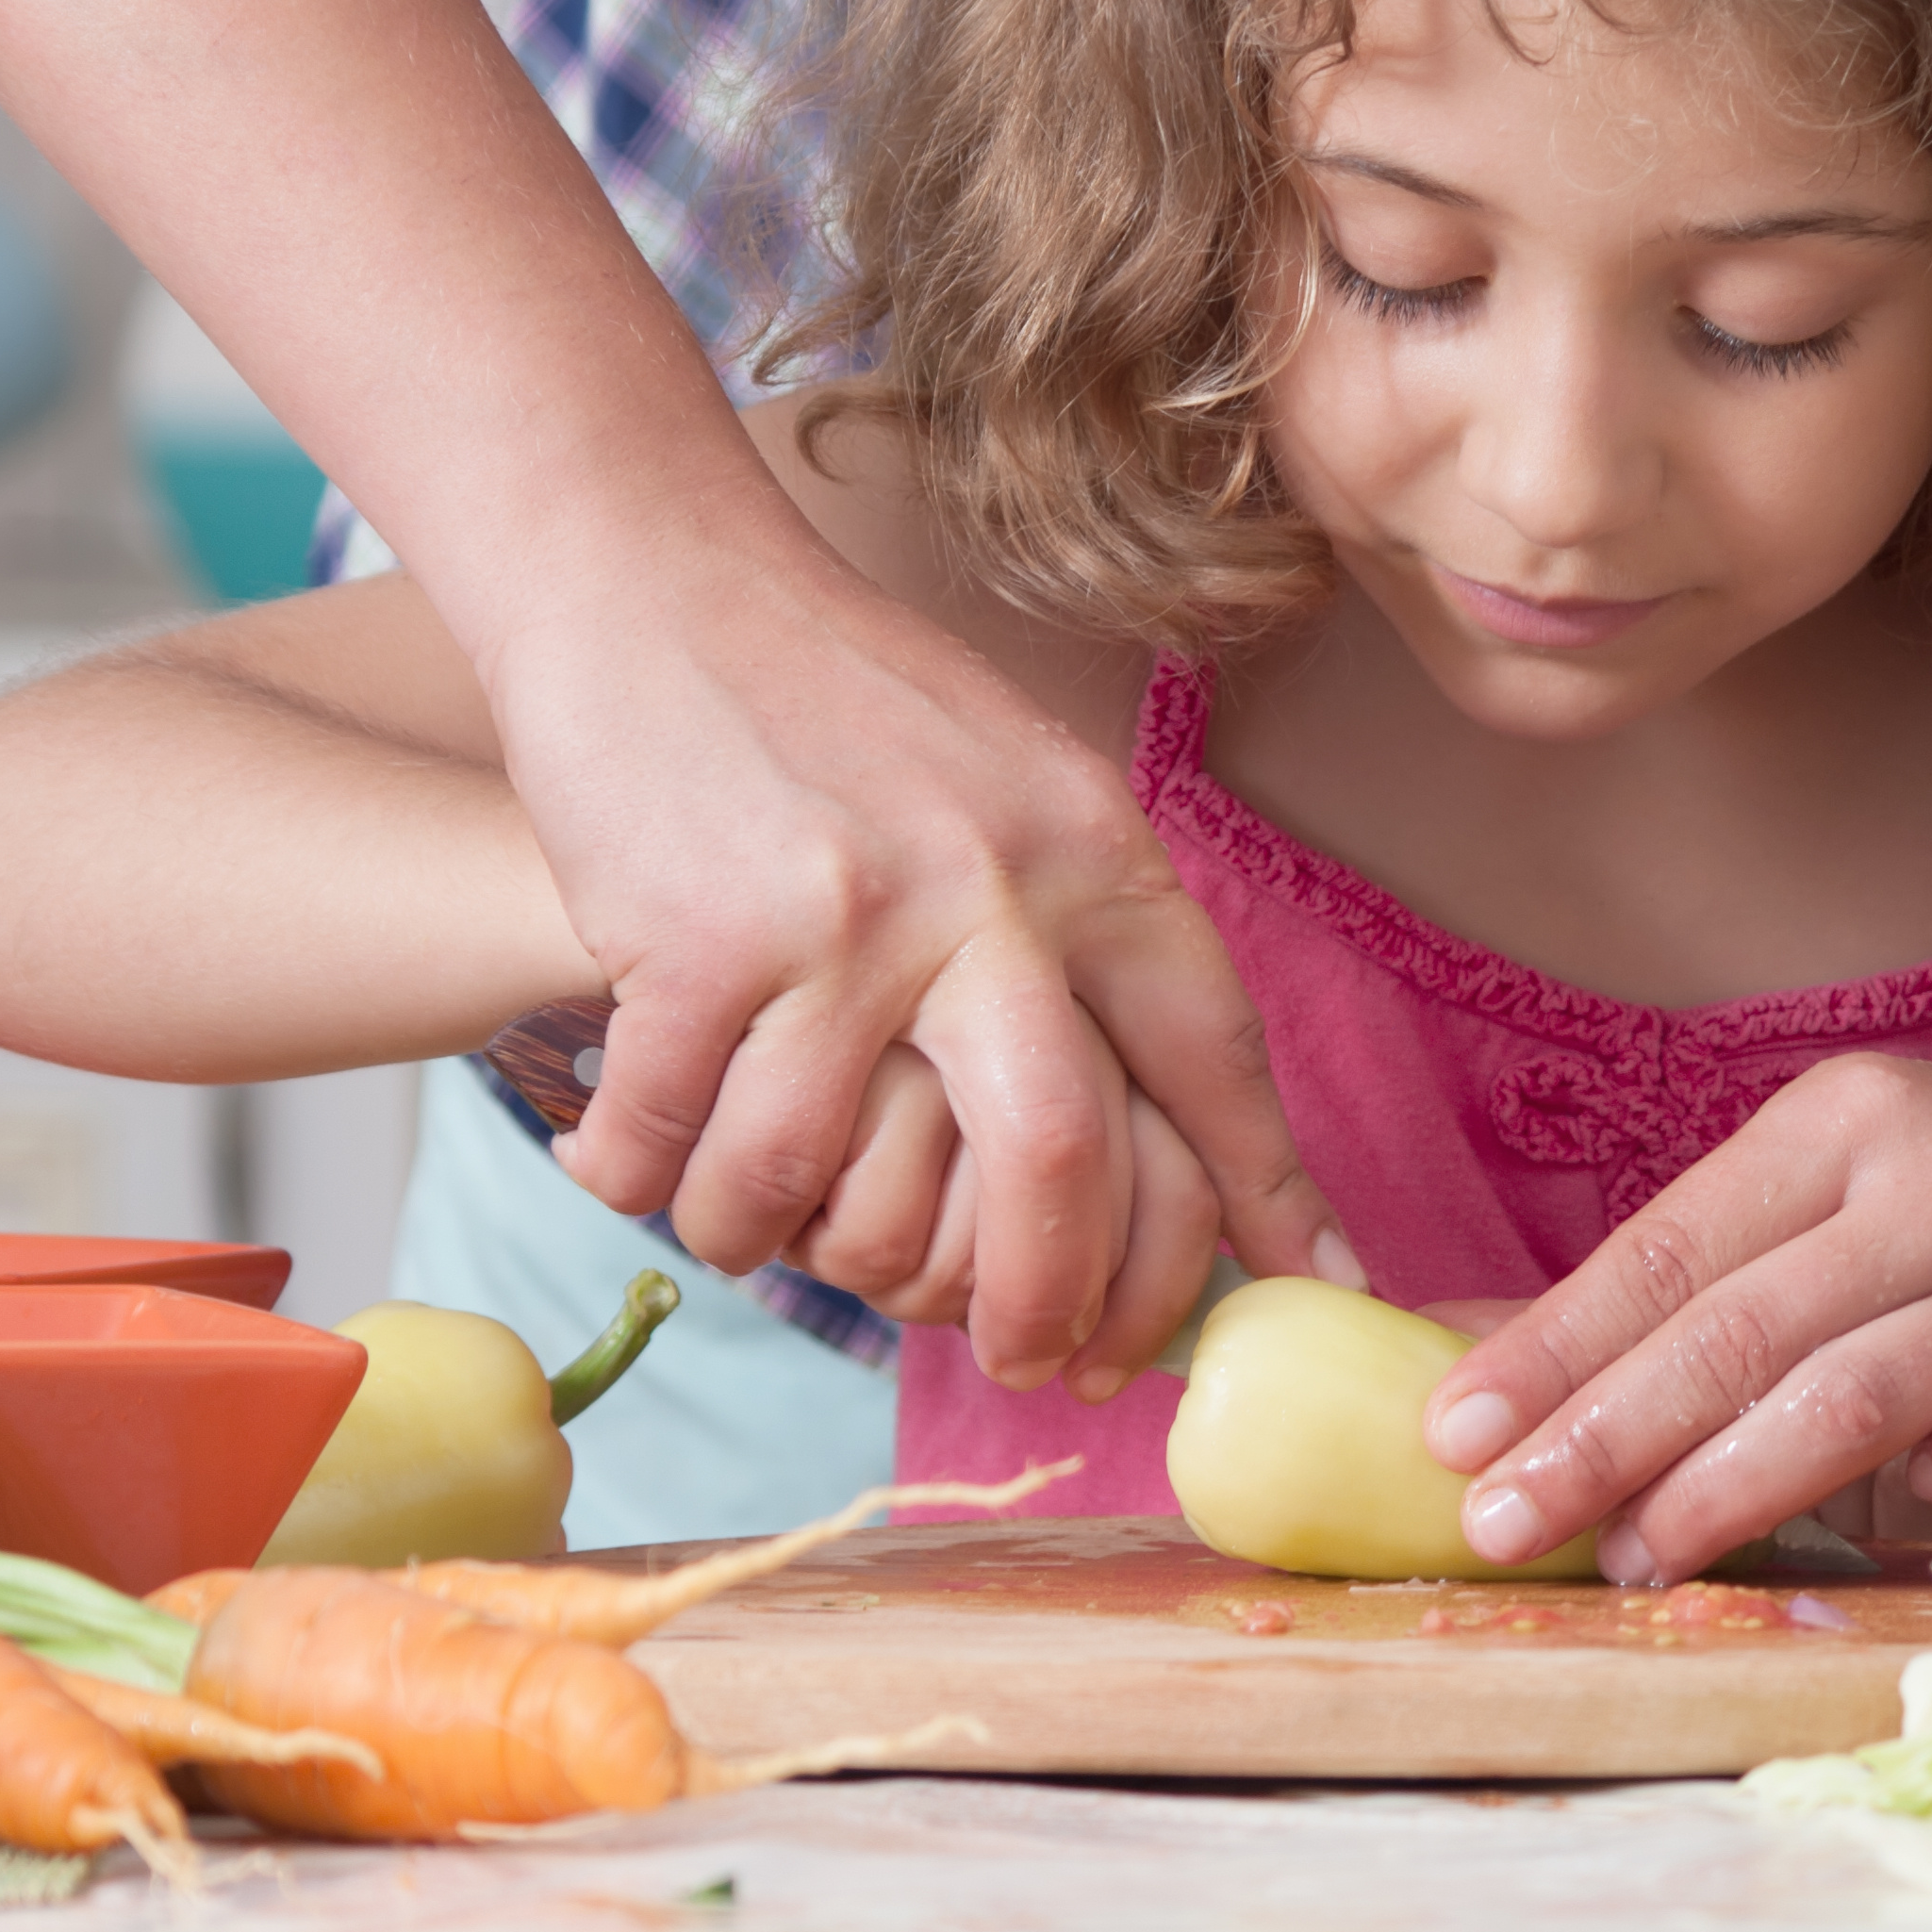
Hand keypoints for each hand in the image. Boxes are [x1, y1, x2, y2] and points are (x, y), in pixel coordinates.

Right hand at [490, 549, 1354, 1394]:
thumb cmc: (829, 696)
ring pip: (825, 1189)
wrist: (649, 573)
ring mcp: (845, 921)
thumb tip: (1159, 1112)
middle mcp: (990, 888)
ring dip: (771, 1243)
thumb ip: (1082, 929)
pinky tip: (624, 1156)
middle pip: (1060, 1163)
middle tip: (1016, 1357)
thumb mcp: (1010, 781)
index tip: (1306, 1280)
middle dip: (1046, 1298)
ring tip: (743, 1223)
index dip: (1262, 1187)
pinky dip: (644, 1179)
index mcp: (1087, 848)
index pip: (1208, 1049)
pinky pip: (680, 1147)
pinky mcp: (700, 945)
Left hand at [1419, 1051, 1931, 1583]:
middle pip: (1742, 1330)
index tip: (1454, 1431)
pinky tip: (1822, 1556)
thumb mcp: (1811, 1177)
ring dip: (1720, 1492)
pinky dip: (1890, 1510)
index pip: (1669, 1248)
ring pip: (1846, 1403)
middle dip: (1606, 1436)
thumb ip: (1662, 1273)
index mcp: (1840, 1120)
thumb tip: (1453, 1347)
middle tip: (1501, 1520)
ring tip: (1625, 1556)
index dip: (1555, 1346)